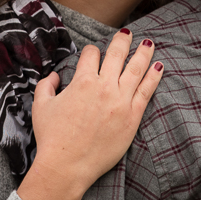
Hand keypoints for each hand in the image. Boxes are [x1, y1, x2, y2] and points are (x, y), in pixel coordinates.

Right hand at [28, 29, 162, 195]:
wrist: (67, 166)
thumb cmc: (52, 137)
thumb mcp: (41, 106)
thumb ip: (46, 85)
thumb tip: (54, 76)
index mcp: (82, 81)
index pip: (91, 54)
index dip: (91, 51)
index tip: (92, 54)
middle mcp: (104, 87)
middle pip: (117, 54)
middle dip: (122, 40)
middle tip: (127, 33)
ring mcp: (121, 101)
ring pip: (136, 68)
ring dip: (143, 53)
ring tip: (149, 43)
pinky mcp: (132, 116)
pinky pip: (147, 91)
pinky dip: (154, 77)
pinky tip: (159, 67)